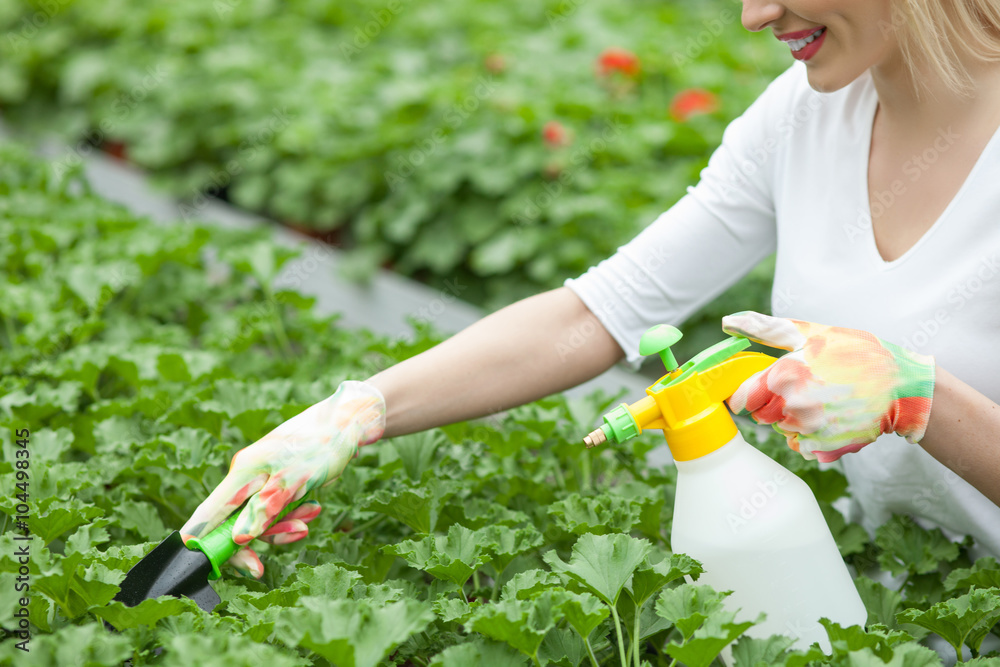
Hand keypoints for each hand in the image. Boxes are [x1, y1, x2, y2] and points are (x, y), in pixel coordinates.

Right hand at [180, 380, 385, 577]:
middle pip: (233, 524)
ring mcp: (264, 481)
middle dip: (253, 542)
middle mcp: (248, 478)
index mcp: (242, 474)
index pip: (208, 515)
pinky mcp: (281, 484)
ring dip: (282, 527)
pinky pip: (279, 512)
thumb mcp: (295, 480)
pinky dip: (294, 516)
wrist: (348, 421)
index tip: (203, 566)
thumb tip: (238, 539)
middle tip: (259, 570)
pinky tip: (313, 509)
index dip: (200, 542)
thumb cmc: (321, 444)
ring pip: (260, 521)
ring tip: (308, 518)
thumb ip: (265, 509)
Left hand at [722, 312, 934, 462]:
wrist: (902, 385)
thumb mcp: (811, 333)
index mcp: (785, 375)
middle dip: (777, 404)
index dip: (754, 393)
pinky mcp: (826, 447)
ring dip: (795, 421)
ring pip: (783, 431)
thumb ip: (766, 329)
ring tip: (822, 402)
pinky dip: (812, 437)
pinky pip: (802, 447)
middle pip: (764, 416)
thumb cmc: (855, 353)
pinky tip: (831, 419)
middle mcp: (794, 405)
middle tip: (806, 389)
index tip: (766, 389)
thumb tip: (727, 321)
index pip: (745, 399)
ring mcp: (811, 429)